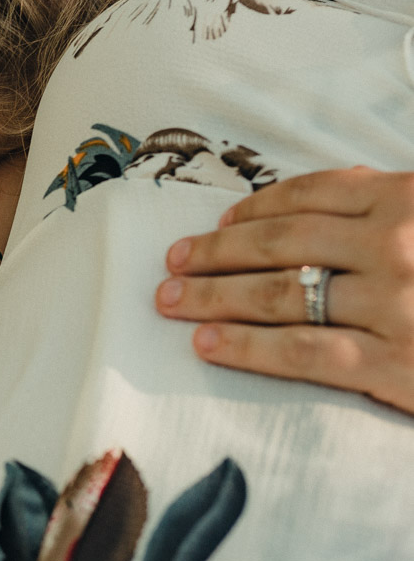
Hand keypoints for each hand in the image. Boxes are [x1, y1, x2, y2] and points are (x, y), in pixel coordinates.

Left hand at [155, 166, 413, 413]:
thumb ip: (388, 207)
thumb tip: (314, 197)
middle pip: (279, 243)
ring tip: (171, 301)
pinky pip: (304, 351)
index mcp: (406, 200)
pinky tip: (208, 344)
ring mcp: (395, 304)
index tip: (216, 223)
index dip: (254, 209)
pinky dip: (248, 346)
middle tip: (172, 264)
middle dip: (215, 253)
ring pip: (278, 295)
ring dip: (213, 297)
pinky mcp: (396, 365)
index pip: (311, 195)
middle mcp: (395, 246)